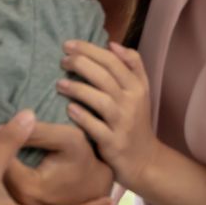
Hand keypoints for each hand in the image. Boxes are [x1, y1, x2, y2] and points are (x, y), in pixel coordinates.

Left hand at [59, 40, 160, 190]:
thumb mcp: (141, 92)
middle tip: (62, 60)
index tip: (68, 44)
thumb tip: (112, 44)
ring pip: (101, 100)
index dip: (90, 49)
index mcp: (137, 87)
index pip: (114, 61)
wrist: (145, 160)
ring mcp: (123, 123)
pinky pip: (95, 127)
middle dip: (81, 63)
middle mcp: (132, 102)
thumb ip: (132, 66)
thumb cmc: (135, 122)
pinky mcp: (114, 143)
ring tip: (59, 83)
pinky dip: (82, 117)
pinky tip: (68, 109)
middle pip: (106, 76)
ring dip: (78, 89)